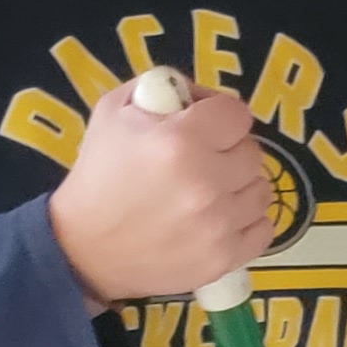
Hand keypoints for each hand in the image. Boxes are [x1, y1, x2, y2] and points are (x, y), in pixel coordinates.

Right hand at [46, 76, 268, 307]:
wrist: (82, 248)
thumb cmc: (98, 175)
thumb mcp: (114, 111)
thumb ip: (162, 87)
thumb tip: (200, 96)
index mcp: (181, 139)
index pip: (237, 114)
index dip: (219, 116)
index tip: (202, 127)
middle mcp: (206, 181)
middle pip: (252, 153)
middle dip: (228, 151)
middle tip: (201, 161)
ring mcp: (218, 225)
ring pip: (261, 190)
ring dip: (239, 187)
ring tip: (209, 192)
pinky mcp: (222, 259)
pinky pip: (264, 230)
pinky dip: (247, 222)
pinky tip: (220, 219)